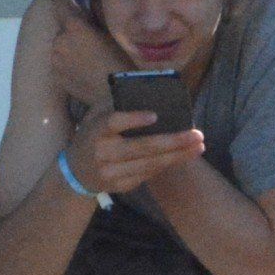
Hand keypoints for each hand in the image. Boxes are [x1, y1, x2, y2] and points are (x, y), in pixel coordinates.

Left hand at [46, 0, 119, 114]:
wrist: (115, 99)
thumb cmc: (120, 62)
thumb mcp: (115, 33)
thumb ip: (99, 14)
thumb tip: (91, 1)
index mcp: (74, 26)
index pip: (60, 2)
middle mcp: (59, 40)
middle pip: (64, 26)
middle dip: (73, 27)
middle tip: (90, 34)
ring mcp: (55, 60)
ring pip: (61, 45)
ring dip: (70, 44)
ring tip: (88, 54)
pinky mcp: (56, 76)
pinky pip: (61, 62)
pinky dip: (69, 61)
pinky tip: (84, 68)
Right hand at [66, 108, 206, 198]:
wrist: (75, 173)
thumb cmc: (92, 136)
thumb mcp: (96, 117)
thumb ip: (116, 104)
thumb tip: (147, 87)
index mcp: (96, 131)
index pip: (113, 123)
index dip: (132, 119)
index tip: (155, 116)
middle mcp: (102, 153)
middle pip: (141, 147)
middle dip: (173, 141)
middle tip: (197, 134)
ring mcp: (111, 172)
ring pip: (150, 164)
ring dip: (178, 155)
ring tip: (198, 146)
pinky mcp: (120, 186)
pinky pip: (148, 174)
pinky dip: (167, 164)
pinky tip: (183, 155)